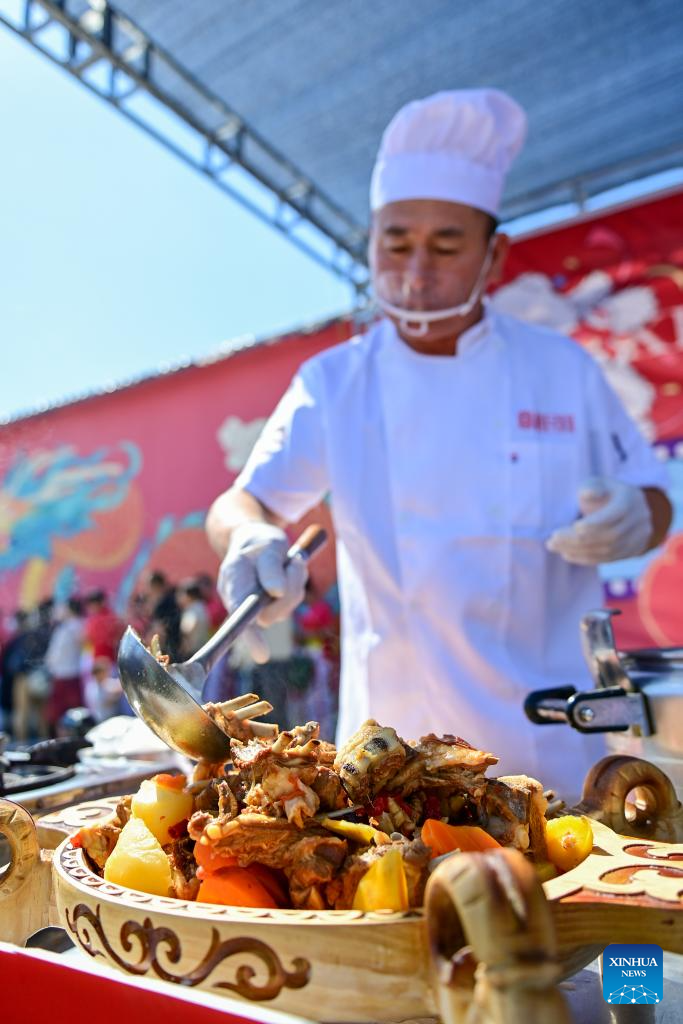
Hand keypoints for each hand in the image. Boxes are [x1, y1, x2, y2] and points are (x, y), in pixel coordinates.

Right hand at [217, 522, 306, 662]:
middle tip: (296, 563)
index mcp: (233, 582)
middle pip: (270, 613)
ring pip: (286, 606)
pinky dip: (297, 582)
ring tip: (291, 559)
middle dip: (290, 592)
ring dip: (296, 582)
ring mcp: (257, 604)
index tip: (262, 655)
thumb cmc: (260, 541)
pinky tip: (291, 566)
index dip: (250, 637)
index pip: (240, 614)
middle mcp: (241, 598)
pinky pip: (293, 599)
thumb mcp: (267, 545)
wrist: (256, 538)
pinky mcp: (272, 604)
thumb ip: (270, 567)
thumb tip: (277, 592)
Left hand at [546, 477, 651, 565]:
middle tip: (553, 539)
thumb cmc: (604, 493)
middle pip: (610, 536)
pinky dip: (586, 558)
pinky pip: (608, 559)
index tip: (574, 526)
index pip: (615, 514)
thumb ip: (591, 487)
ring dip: (578, 550)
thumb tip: (585, 493)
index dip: (595, 523)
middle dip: (579, 539)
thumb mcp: (598, 483)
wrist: (624, 507)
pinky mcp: (631, 551)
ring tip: (555, 546)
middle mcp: (639, 520)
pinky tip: (567, 554)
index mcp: (631, 500)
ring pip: (608, 550)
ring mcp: (638, 538)